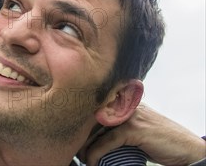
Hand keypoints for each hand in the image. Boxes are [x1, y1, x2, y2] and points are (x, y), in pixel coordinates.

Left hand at [81, 104, 204, 165]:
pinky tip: (91, 162)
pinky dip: (96, 154)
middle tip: (72, 149)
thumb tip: (92, 136)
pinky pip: (107, 142)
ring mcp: (129, 115)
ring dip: (84, 147)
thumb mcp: (135, 128)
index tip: (72, 137)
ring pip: (96, 130)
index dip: (81, 124)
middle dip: (80, 136)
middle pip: (92, 118)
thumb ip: (117, 125)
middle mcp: (125, 104)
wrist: (187, 149)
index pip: (94, 109)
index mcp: (124, 101)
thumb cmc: (159, 140)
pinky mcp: (134, 129)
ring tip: (80, 158)